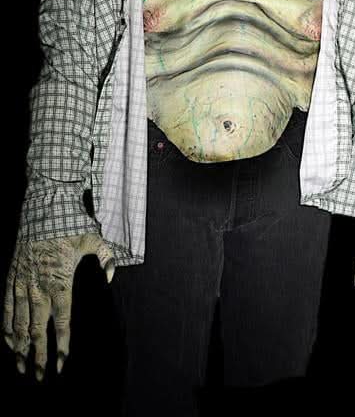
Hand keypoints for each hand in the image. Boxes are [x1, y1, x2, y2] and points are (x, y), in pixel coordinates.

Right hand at [2, 233, 115, 381]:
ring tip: (21, 366)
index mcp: (61, 281)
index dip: (62, 344)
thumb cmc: (70, 225)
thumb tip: (112, 277)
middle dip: (39, 354)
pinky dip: (7, 325)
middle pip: (39, 328)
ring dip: (20, 346)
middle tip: (39, 376)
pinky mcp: (13, 277)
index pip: (62, 321)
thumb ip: (107, 258)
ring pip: (20, 322)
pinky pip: (8, 306)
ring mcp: (24, 283)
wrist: (42, 210)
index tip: (62, 364)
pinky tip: (8, 341)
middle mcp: (40, 286)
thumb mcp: (94, 239)